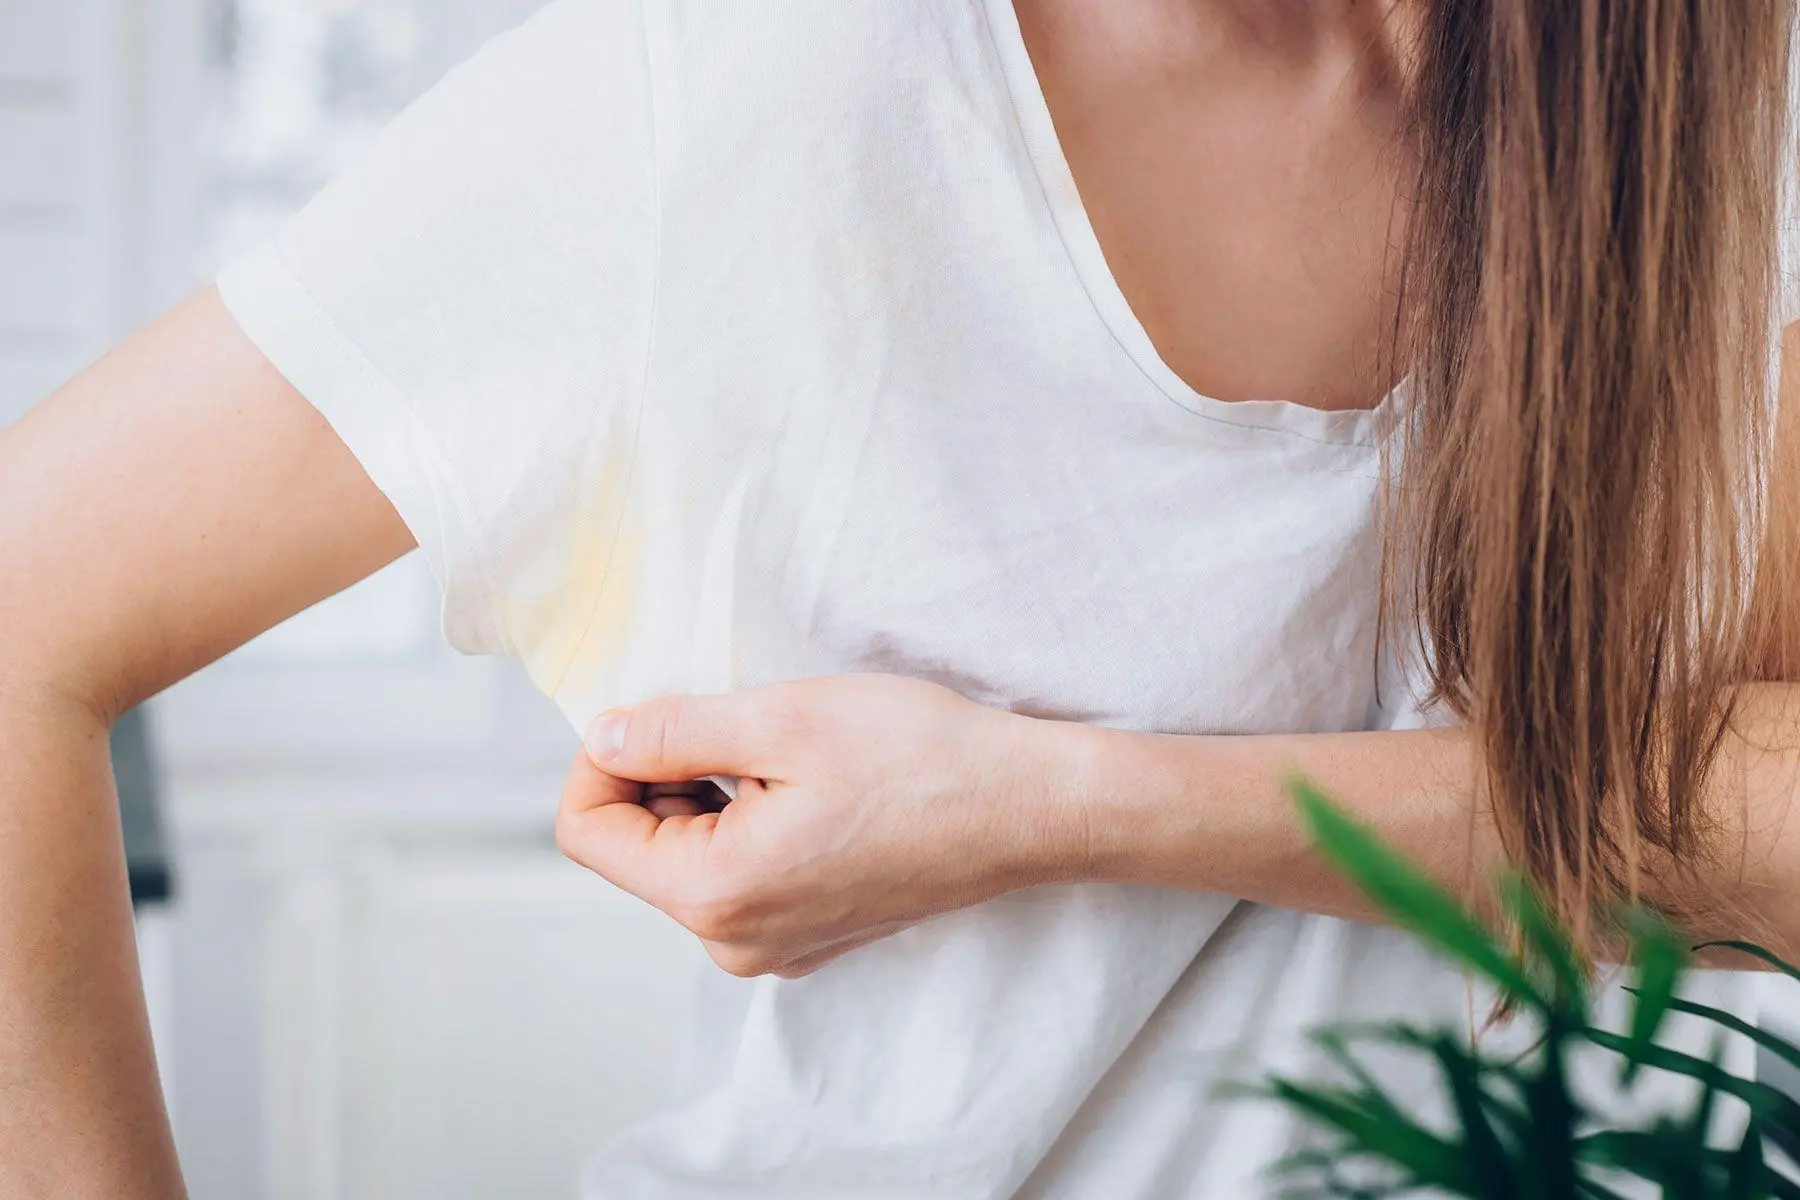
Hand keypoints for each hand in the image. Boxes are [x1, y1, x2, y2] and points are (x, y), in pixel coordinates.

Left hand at [553, 673, 1083, 977]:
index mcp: (716, 895)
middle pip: (637, 848)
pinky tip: (808, 783)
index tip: (654, 711)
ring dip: (708, 792)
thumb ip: (672, 733)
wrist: (1030, 807)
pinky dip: (748, 819)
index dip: (602, 759)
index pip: (589, 833)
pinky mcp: (811, 934)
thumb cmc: (921, 758)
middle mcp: (735, 942)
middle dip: (661, 773)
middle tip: (734, 718)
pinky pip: (739, 874)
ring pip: (688, 857)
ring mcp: (775, 946)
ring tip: (782, 750)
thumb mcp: (782, 718)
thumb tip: (602, 738)